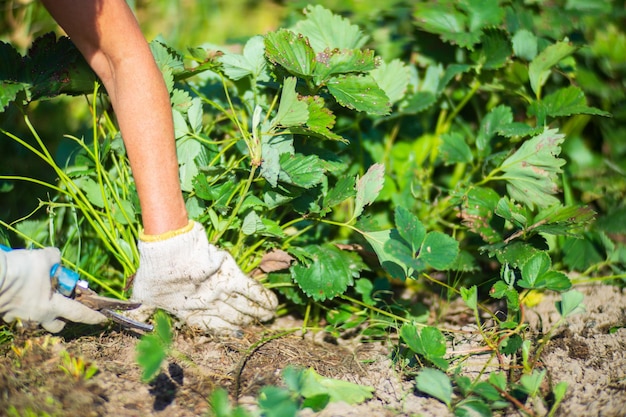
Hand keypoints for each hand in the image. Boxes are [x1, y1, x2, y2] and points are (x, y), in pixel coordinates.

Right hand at [0, 247, 106, 332]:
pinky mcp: (6, 316)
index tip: (102, 319)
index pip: (78, 314)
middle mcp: (37, 317)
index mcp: (51, 306)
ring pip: (38, 322)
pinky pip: (20, 315)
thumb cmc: (20, 269)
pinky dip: (24, 306)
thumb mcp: (44, 258)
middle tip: (63, 305)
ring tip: (39, 296)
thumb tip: (56, 261)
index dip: (92, 317)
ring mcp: (20, 319)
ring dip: (43, 313)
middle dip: (64, 319)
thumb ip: (55, 260)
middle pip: (58, 326)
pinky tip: (20, 293)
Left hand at [131, 221, 277, 332]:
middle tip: (260, 324)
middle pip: (233, 317)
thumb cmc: (154, 274)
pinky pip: (250, 291)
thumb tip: (121, 319)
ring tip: (270, 316)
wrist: (168, 254)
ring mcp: (221, 292)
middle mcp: (209, 305)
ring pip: (244, 306)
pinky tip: (273, 305)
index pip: (214, 327)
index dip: (227, 332)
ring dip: (258, 312)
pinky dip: (262, 298)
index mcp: (191, 312)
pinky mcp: (230, 277)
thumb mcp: (143, 296)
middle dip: (248, 322)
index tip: (238, 335)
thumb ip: (138, 311)